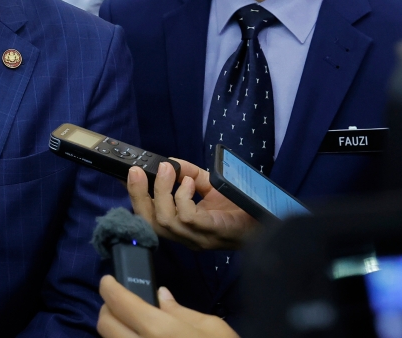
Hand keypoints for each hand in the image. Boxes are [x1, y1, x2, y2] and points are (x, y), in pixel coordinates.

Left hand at [97, 276, 238, 337]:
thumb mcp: (212, 328)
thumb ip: (180, 311)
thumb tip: (161, 295)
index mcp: (158, 329)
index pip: (119, 303)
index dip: (108, 287)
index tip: (108, 281)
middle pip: (105, 324)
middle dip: (108, 309)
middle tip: (120, 303)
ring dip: (115, 331)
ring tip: (130, 324)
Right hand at [127, 159, 258, 250]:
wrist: (269, 219)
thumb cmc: (240, 206)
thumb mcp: (208, 184)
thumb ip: (188, 173)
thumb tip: (169, 163)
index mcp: (182, 227)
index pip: (149, 218)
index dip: (136, 197)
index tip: (132, 173)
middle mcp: (186, 237)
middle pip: (150, 223)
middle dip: (139, 196)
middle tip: (137, 171)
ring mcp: (197, 238)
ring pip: (165, 221)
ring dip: (162, 192)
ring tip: (169, 171)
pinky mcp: (211, 233)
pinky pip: (187, 217)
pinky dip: (183, 197)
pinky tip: (190, 184)